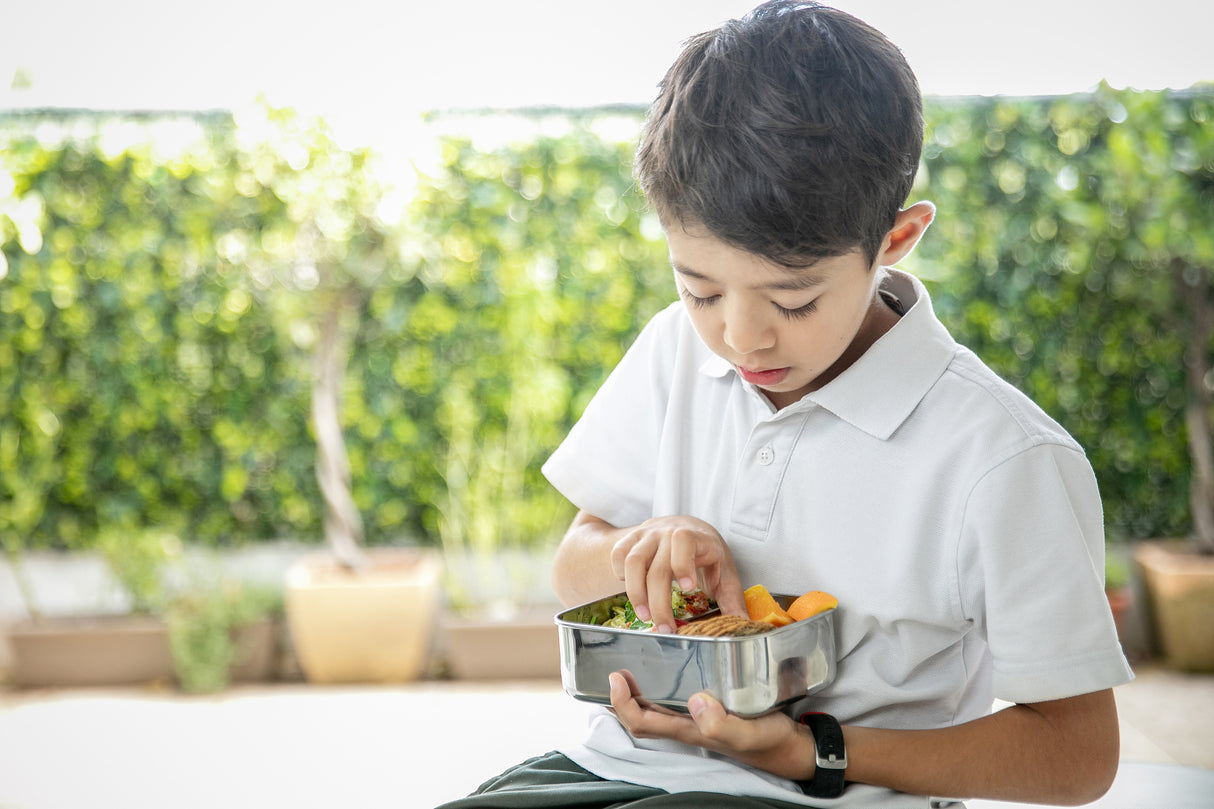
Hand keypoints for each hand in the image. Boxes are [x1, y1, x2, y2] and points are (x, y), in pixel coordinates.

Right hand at [608, 515, 744, 632]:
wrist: (685, 526)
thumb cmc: (707, 554)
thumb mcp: (724, 572)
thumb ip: (732, 599)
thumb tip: (743, 627)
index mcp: (697, 537)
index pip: (684, 541)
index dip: (682, 564)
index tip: (687, 588)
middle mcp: (669, 532)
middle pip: (657, 567)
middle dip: (658, 602)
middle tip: (664, 628)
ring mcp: (648, 534)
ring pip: (633, 561)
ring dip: (636, 593)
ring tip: (644, 616)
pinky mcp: (631, 538)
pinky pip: (618, 555)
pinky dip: (620, 576)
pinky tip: (633, 590)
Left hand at [608, 670, 814, 780]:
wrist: (790, 747)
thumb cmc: (769, 740)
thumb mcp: (750, 731)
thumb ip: (722, 723)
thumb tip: (696, 701)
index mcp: (690, 730)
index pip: (642, 722)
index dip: (623, 703)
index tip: (616, 677)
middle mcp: (687, 726)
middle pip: (641, 718)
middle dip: (620, 699)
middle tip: (615, 670)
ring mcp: (695, 721)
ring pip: (654, 711)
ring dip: (636, 695)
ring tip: (628, 670)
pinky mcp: (707, 712)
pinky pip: (672, 703)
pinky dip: (658, 690)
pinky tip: (662, 673)